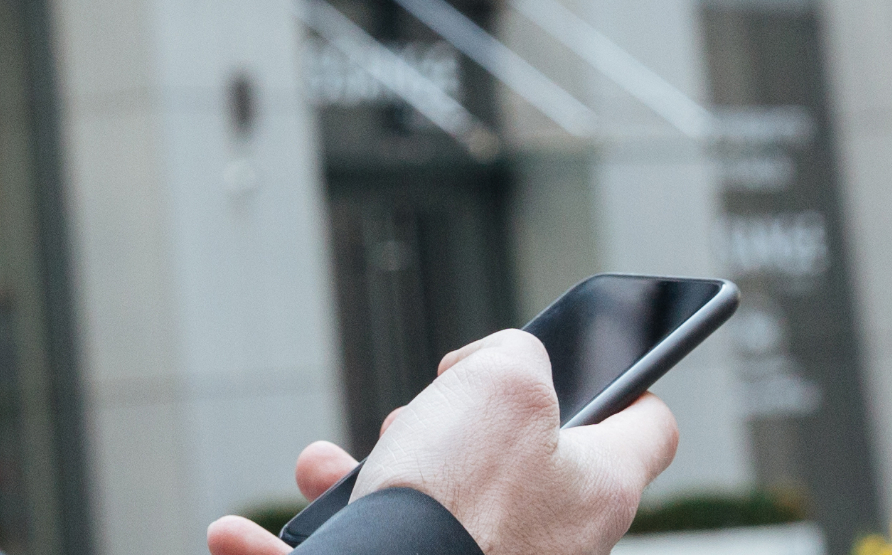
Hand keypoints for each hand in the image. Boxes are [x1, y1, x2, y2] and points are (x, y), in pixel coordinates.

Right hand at [205, 334, 675, 554]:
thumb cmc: (459, 503)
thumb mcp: (504, 379)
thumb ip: (515, 355)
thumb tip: (497, 369)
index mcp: (599, 486)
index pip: (649, 425)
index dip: (626, 378)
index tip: (594, 358)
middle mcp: (555, 541)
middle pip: (514, 455)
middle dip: (447, 421)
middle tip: (423, 414)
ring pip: (426, 501)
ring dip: (364, 474)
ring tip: (330, 469)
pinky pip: (363, 552)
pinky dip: (311, 542)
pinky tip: (243, 536)